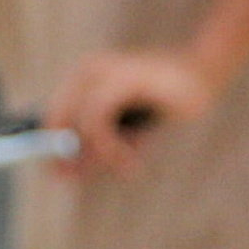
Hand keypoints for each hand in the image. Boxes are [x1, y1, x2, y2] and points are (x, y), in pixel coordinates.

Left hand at [52, 42, 223, 163]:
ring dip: (98, 154)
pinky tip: (129, 163)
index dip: (48, 148)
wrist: (200, 76)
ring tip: (126, 167)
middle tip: (76, 179)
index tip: (56, 175)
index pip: (51, 115)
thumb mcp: (125, 131)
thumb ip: (96, 149)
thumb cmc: (161, 102)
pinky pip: (98, 118)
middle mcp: (88, 69)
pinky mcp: (121, 76)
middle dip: (64, 154)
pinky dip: (109, 146)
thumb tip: (67, 174)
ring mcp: (103, 70)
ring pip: (79, 122)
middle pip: (56, 118)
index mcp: (82, 77)